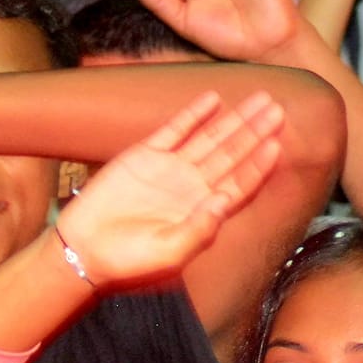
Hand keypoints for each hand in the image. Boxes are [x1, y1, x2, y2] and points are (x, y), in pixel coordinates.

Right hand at [56, 91, 285, 284]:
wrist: (84, 249)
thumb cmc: (127, 262)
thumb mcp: (168, 254)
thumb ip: (199, 230)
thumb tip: (224, 202)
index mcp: (203, 213)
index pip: (240, 184)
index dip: (259, 165)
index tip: (277, 144)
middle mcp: (192, 188)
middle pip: (232, 154)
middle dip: (255, 132)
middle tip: (278, 108)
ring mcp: (170, 170)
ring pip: (210, 138)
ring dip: (234, 119)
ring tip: (258, 99)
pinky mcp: (144, 156)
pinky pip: (174, 130)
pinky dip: (193, 114)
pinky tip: (212, 99)